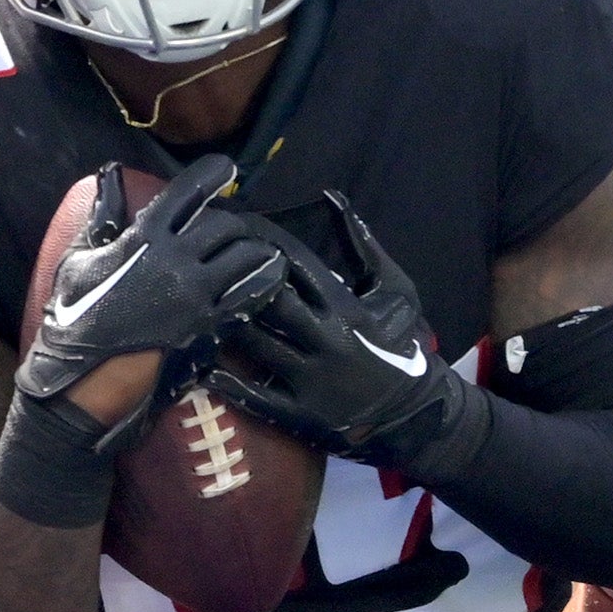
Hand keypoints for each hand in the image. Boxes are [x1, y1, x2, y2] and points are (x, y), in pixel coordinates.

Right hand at [12, 152, 287, 454]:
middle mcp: (177, 261)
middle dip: (234, 223)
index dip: (213, 174)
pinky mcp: (213, 327)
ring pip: (249, 257)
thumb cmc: (72, 320)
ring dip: (257, 250)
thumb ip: (103, 217)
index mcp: (145, 238)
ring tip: (260, 252)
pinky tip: (271, 279)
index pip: (189, 192)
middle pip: (227, 225)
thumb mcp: (79, 262)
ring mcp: (199, 296)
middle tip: (234, 230)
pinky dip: (268, 283)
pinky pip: (255, 296)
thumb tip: (111, 175)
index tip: (227, 170)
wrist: (84, 382)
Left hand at [215, 198, 482, 472]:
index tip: (239, 226)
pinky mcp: (301, 413)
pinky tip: (205, 367)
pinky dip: (229, 383)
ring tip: (197, 305)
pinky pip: (257, 396)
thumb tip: (334, 198)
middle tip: (208, 261)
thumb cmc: (403, 343)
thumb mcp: (396, 289)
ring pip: (256, 345)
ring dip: (225, 323)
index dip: (263, 242)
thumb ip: (365, 245)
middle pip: (268, 301)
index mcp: (347, 308)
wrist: (415, 412)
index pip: (296, 264)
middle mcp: (326, 341)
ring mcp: (312, 379)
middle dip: (236, 277)